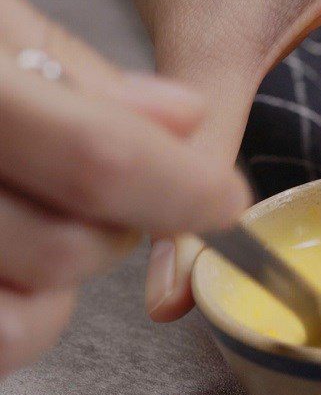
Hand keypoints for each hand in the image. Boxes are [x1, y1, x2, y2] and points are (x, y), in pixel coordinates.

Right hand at [0, 0, 251, 374]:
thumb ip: (78, 72)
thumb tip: (185, 117)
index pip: (98, 159)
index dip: (182, 189)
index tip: (226, 198)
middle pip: (67, 250)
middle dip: (122, 227)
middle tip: (120, 189)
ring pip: (22, 322)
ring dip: (67, 281)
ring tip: (54, 217)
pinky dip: (25, 314)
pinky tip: (18, 258)